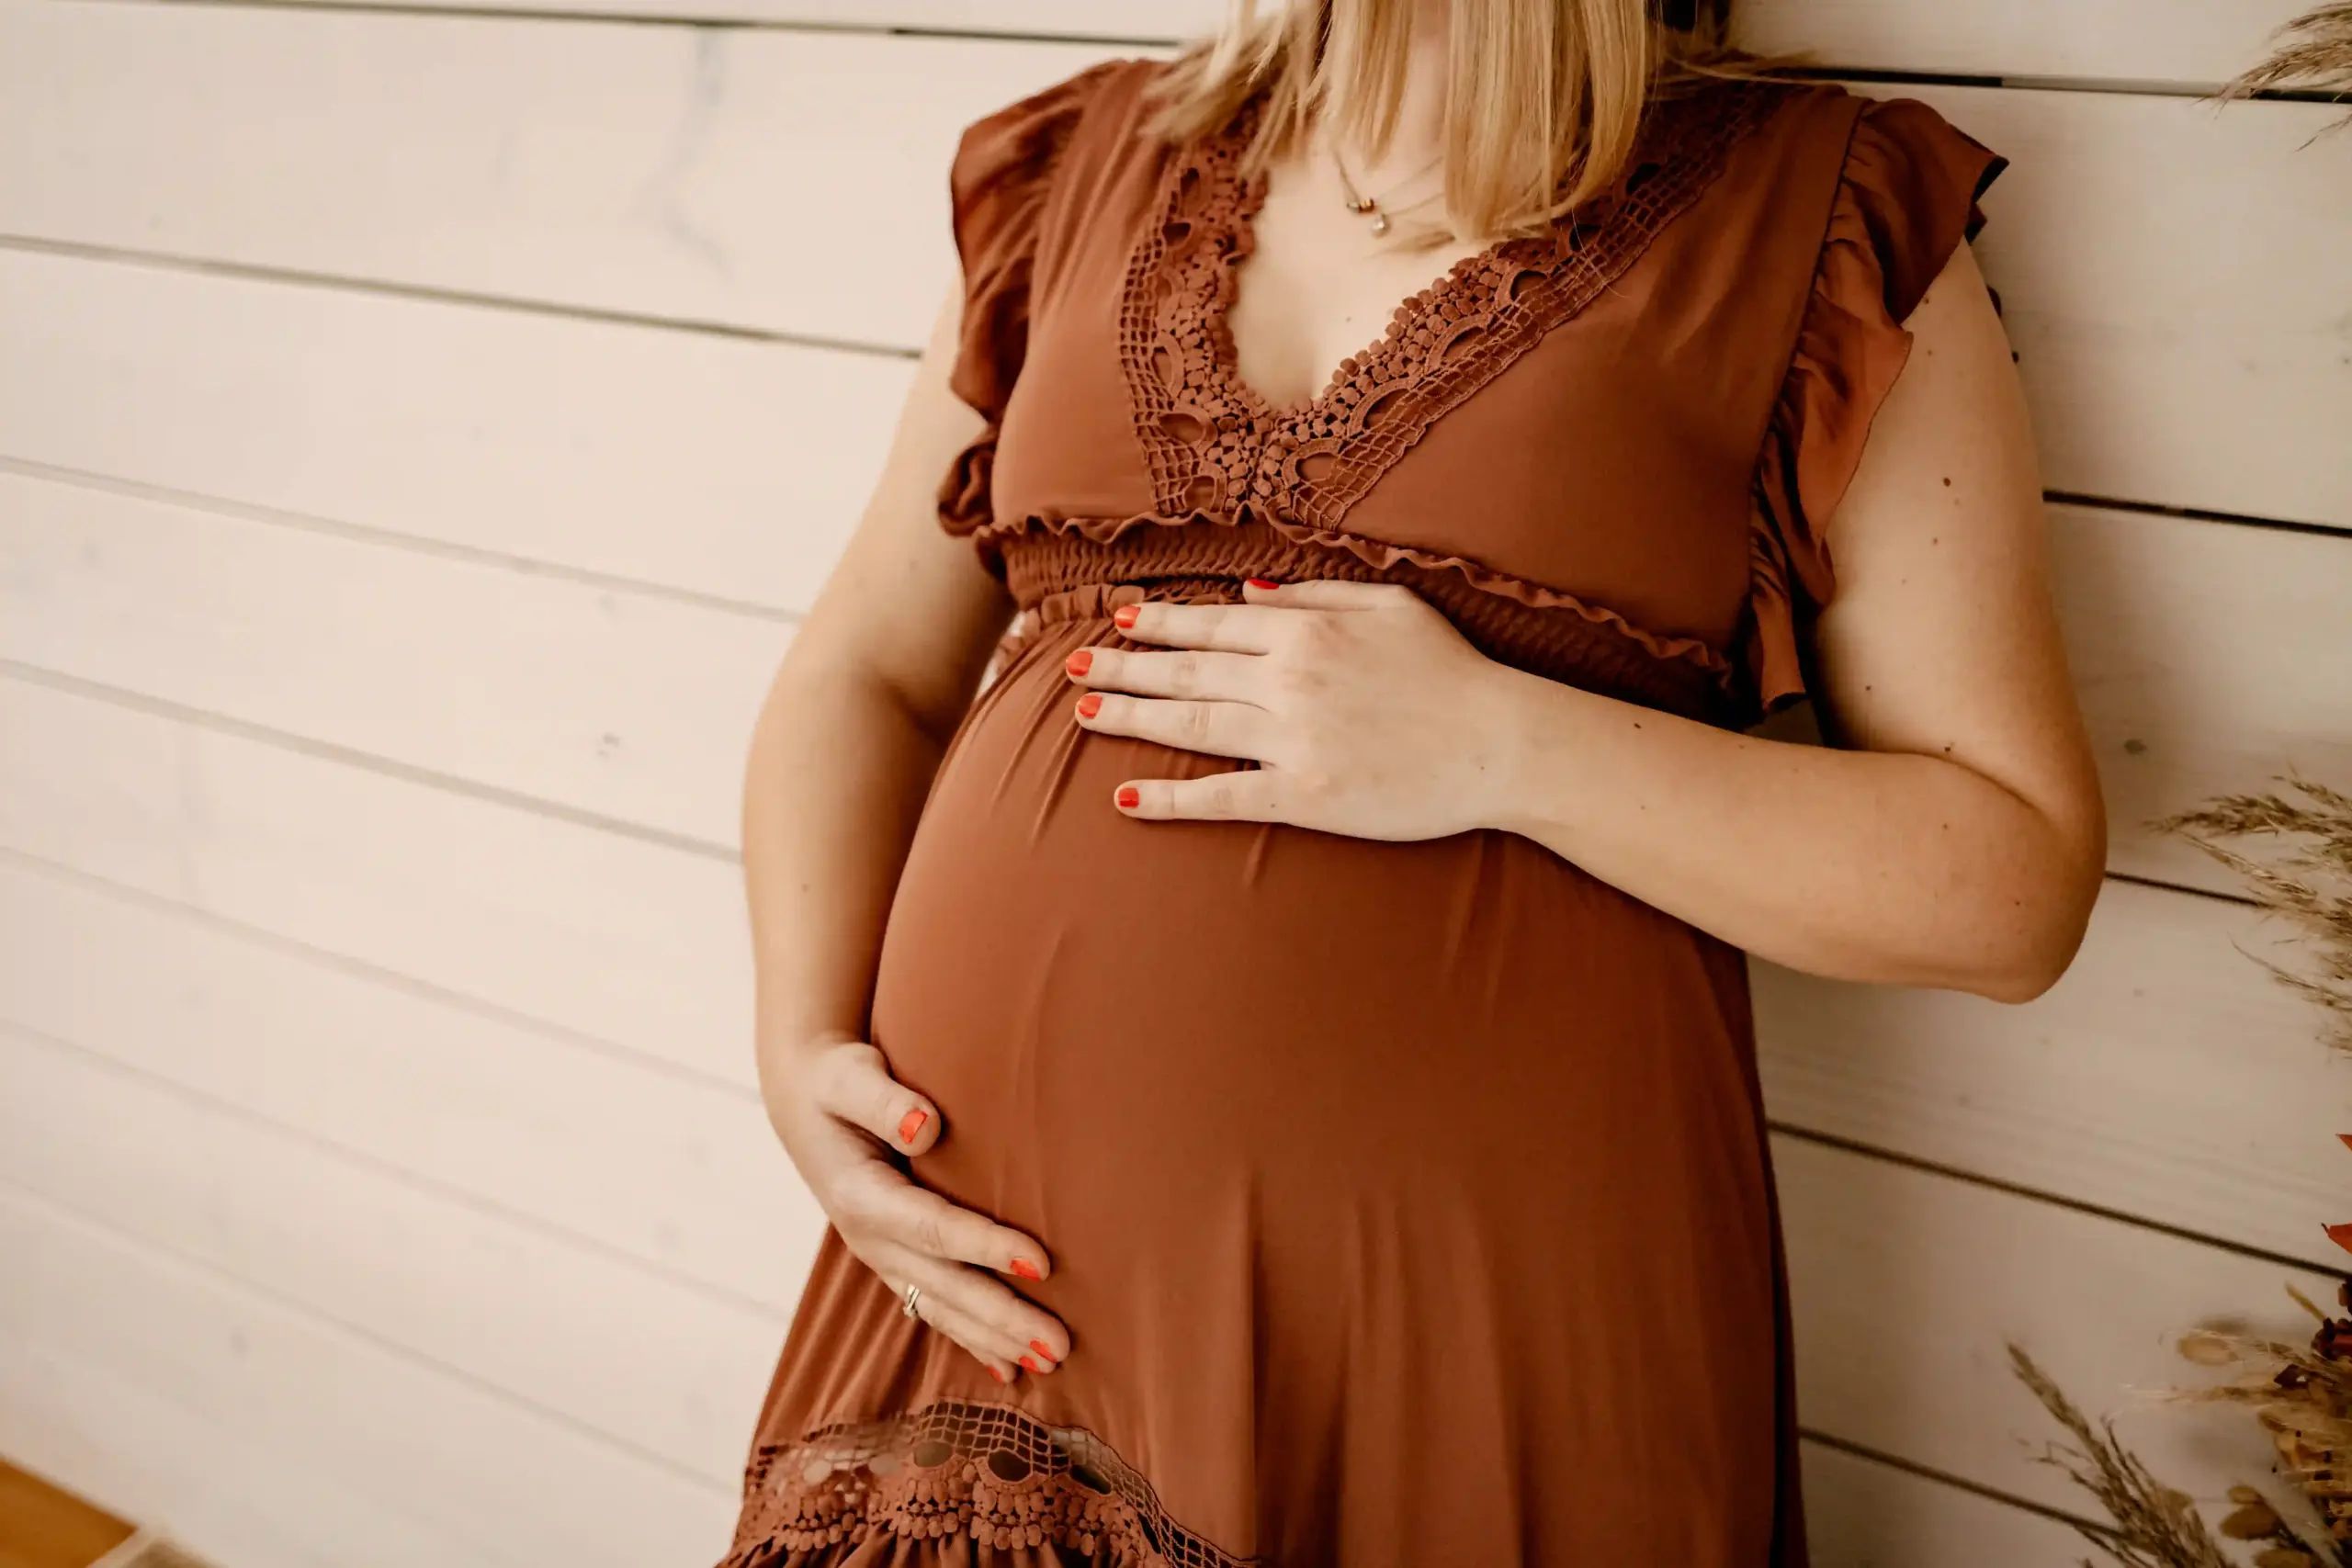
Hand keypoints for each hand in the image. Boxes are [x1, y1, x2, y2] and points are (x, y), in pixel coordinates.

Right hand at [766, 1034, 1069, 1382]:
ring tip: (1051, 1364)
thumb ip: (884, 1101)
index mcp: (861, 1196)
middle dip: (1003, 1318)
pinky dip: (972, 1340)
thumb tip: (925, 1126)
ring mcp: (882, 1257)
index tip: (1042, 1262)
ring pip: (943, 1308)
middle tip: (1061, 1345)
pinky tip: (1009, 1371)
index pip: (933, 1227)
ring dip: (995, 1339)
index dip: (986, 1247)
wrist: (805, 1101)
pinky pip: (935, 1308)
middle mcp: (870, 1239)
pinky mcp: (894, 1261)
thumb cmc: (835, 1081)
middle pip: (945, 1285)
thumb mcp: (849, 1077)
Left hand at [1065, 578, 1520, 839]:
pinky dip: (1173, 799)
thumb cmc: (1453, 671)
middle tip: (1072, 666)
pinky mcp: (1304, 798)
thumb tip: (1249, 597)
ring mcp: (1292, 741)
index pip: (1212, 625)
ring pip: (1192, 726)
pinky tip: (1129, 800)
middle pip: (1186, 673)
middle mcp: (1288, 681)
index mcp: (1307, 631)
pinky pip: (1224, 797)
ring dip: (1133, 718)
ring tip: (1086, 713)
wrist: (1501, 744)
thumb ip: (1317, 595)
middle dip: (1124, 666)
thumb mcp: (1392, 605)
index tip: (1118, 620)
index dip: (1159, 623)